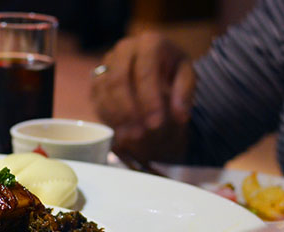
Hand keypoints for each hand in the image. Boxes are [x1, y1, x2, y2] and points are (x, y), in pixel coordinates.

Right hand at [91, 32, 195, 167]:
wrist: (156, 62)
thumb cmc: (172, 69)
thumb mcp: (187, 76)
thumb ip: (185, 94)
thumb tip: (180, 116)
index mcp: (150, 42)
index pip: (145, 71)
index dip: (149, 99)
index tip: (156, 123)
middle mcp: (125, 48)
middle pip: (118, 79)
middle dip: (128, 109)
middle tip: (140, 134)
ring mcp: (108, 61)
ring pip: (104, 90)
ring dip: (116, 116)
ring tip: (132, 136)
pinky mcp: (98, 77)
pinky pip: (97, 98)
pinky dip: (108, 116)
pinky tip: (122, 131)